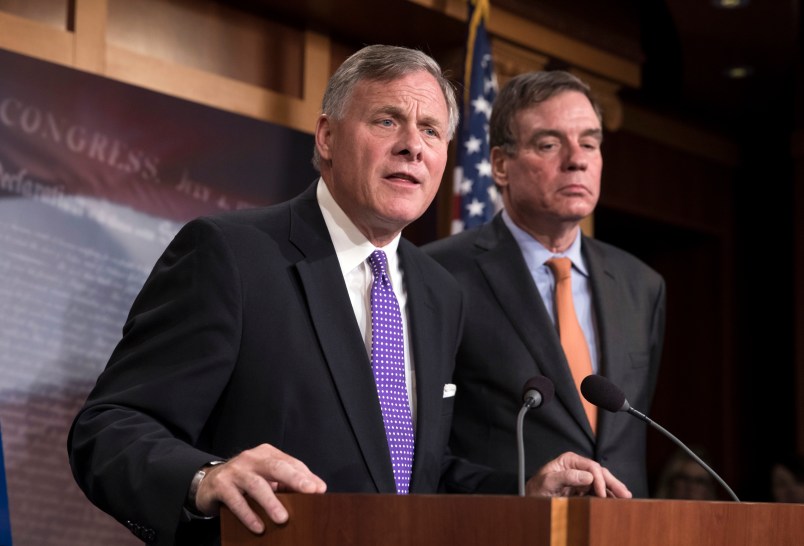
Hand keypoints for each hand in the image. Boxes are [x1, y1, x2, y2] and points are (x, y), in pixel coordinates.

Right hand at [195, 443, 326, 532]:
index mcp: (266, 453)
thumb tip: (315, 490)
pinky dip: (248, 515)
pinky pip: (236, 501)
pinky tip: (259, 527)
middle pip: (275, 467)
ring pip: (256, 485)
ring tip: (283, 518)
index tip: (320, 489)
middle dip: (295, 479)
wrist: (208, 482)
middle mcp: (251, 458)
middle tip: (310, 492)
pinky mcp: (221, 485)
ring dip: (271, 502)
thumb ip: (286, 482)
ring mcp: (235, 471)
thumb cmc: (244, 481)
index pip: (290, 462)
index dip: (306, 475)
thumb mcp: (265, 477)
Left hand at [524, 451, 631, 498]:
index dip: (599, 478)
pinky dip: (607, 496)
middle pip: (600, 473)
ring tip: (625, 498)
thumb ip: (566, 476)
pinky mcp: (583, 490)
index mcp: (569, 460)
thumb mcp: (548, 481)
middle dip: (613, 483)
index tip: (602, 492)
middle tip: (625, 494)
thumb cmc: (537, 487)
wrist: (532, 499)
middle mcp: (578, 467)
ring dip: (613, 489)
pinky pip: (598, 491)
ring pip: (602, 482)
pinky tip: (615, 501)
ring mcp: (581, 479)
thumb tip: (587, 476)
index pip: (591, 466)